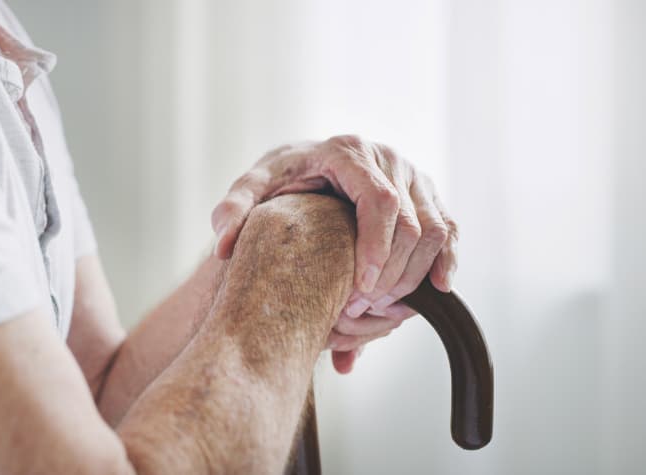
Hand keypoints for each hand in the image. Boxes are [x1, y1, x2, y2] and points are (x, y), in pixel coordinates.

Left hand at [211, 136, 458, 372]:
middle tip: (361, 312)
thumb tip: (223, 246)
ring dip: (415, 275)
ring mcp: (413, 176)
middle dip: (392, 273)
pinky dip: (446, 261)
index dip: (376, 248)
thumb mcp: (251, 189)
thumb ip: (234, 211)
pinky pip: (448, 228)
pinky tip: (435, 291)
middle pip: (411, 221)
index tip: (360, 291)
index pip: (380, 200)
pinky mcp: (427, 195)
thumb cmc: (279, 180)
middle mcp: (388, 158)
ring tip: (380, 310)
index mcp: (349, 152)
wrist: (305, 167)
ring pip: (435, 228)